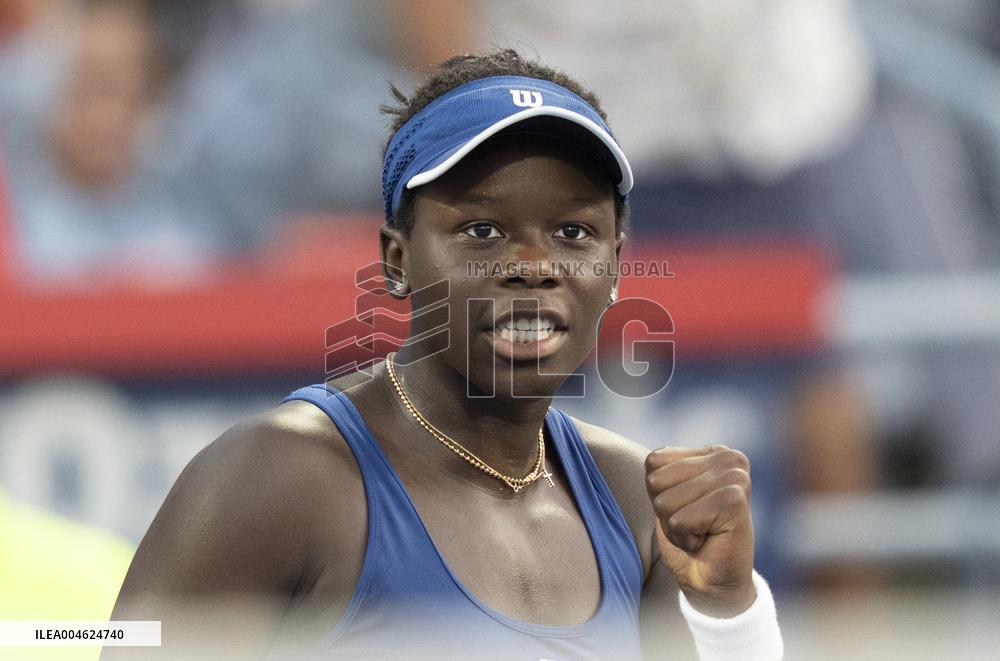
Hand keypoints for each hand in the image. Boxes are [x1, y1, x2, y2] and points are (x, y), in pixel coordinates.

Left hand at [644, 445, 755, 616]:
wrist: (714, 583)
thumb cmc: (690, 539)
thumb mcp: (668, 496)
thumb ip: (662, 472)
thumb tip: (652, 458)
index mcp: (714, 452)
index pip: (654, 462)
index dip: (660, 494)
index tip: (687, 509)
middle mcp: (729, 458)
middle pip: (657, 481)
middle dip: (666, 511)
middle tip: (694, 525)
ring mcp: (735, 478)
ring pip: (665, 502)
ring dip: (675, 527)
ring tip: (701, 532)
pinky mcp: (735, 501)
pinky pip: (680, 521)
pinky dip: (685, 539)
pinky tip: (707, 542)